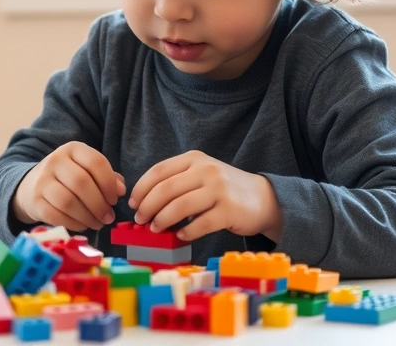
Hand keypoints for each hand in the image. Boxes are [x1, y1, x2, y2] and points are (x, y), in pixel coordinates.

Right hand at [12, 141, 126, 231]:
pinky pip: (57, 216)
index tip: (115, 199)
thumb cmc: (68, 179)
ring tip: (98, 223)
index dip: (109, 183)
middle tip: (108, 217)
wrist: (31, 186)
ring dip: (88, 217)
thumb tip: (121, 190)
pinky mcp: (35, 201)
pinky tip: (83, 225)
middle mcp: (55, 160)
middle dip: (99, 204)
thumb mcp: (87, 170)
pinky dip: (74, 224)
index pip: (96, 162)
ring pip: (68, 201)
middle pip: (82, 183)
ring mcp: (42, 180)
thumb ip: (107, 177)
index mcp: (73, 149)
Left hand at [128, 150, 281, 241]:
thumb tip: (143, 203)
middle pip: (165, 190)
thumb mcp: (201, 175)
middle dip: (147, 207)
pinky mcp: (229, 211)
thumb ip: (176, 183)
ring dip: (162, 221)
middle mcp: (206, 170)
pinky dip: (185, 232)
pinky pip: (199, 224)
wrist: (263, 198)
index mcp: (195, 159)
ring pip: (179, 207)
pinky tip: (180, 235)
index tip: (133, 203)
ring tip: (156, 229)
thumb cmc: (224, 189)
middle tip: (140, 220)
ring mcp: (219, 190)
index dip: (141, 189)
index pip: (158, 171)